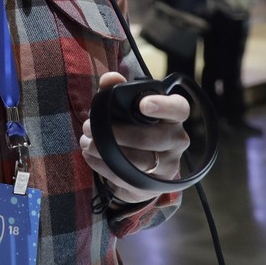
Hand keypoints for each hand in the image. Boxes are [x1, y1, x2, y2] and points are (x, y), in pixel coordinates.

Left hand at [79, 71, 190, 206]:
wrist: (137, 166)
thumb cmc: (131, 127)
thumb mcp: (123, 107)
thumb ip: (115, 90)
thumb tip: (110, 79)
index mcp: (173, 117)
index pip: (179, 108)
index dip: (164, 106)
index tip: (142, 104)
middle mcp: (177, 140)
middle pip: (152, 138)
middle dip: (116, 132)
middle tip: (88, 126)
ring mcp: (168, 166)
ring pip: (139, 161)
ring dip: (106, 150)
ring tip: (86, 142)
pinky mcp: (153, 185)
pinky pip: (127, 178)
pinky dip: (103, 166)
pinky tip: (90, 156)